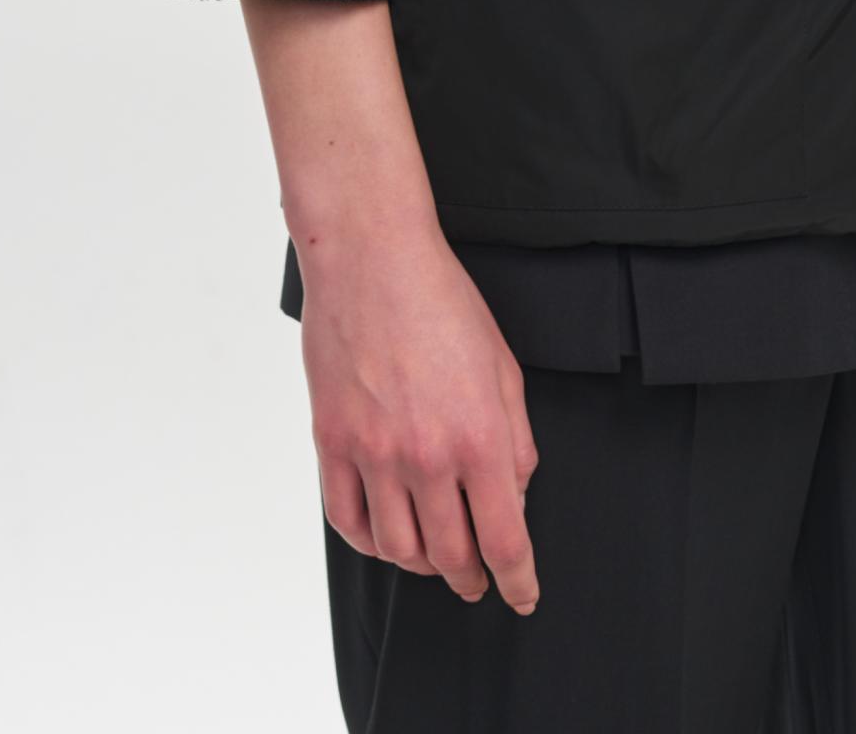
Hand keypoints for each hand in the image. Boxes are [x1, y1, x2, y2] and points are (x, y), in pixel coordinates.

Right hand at [295, 210, 541, 614]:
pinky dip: (370, 542)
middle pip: (450, 557)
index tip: (523, 597)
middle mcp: (426, 456)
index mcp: (479, 436)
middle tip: (478, 583)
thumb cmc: (441, 301)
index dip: (518, 581)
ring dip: (422, 566)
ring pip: (398, 550)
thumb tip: (515, 492)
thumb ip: (515, 436)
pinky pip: (348, 521)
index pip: (505, 539)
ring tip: (434, 558)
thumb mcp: (503, 365)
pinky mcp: (333, 443)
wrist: (372, 258)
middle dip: (471, 580)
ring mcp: (374, 454)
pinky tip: (385, 535)